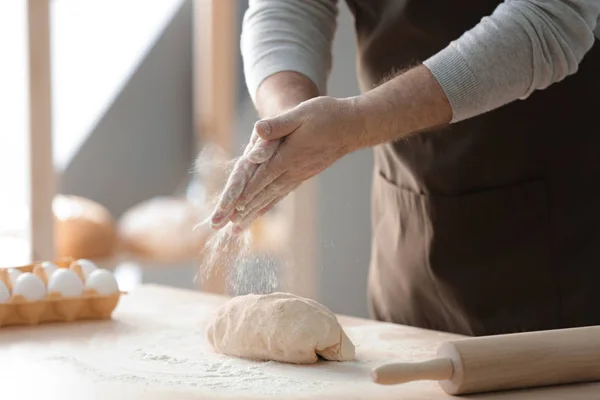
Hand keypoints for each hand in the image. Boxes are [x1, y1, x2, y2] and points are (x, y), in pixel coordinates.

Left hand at [211, 96, 363, 232]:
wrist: (353, 126)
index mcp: (289, 156)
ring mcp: (299, 175)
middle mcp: (293, 171)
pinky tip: (260, 211)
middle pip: (263, 194)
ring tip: (238, 228)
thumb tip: (257, 130)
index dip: (246, 193)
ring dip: (253, 213)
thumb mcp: (301, 114)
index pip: (262, 178)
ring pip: (272, 197)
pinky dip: (268, 204)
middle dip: (244, 211)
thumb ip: (278, 124)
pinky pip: (282, 193)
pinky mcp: (303, 175)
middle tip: (227, 229)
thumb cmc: (327, 116)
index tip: (231, 209)